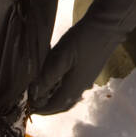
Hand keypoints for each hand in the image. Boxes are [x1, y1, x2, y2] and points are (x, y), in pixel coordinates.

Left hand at [28, 0, 135, 114]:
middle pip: (62, 105)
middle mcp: (81, 88)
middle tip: (33, 103)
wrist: (108, 27)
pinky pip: (73, 89)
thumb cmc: (82, 40)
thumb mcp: (60, 56)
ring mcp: (87, 80)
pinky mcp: (89, 72)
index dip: (40, 109)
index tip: (27, 107)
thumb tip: (35, 94)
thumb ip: (47, 76)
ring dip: (55, 99)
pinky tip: (56, 82)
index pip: (53, 106)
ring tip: (42, 93)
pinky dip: (62, 91)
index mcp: (73, 87)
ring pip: (68, 97)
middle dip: (47, 107)